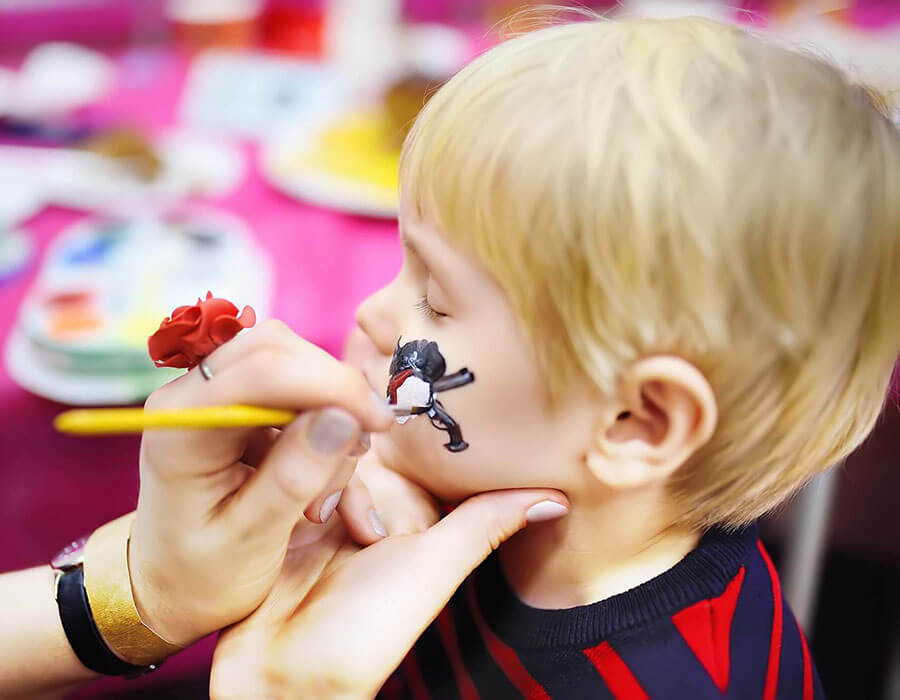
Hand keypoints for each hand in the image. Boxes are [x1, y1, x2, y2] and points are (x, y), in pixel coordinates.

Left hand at [127, 320, 395, 645]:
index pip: (262, 369)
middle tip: (366, 445)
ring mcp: (215, 399)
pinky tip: (330, 495)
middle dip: (334, 392)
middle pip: (278, 350)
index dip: (331, 384)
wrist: (167, 591)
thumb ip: (294, 477)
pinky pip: (297, 397)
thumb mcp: (250, 541)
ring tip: (325, 499)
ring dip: (331, 421)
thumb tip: (343, 418)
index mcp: (182, 426)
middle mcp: (193, 398)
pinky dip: (327, 436)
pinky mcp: (241, 412)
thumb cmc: (200, 577)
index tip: (379, 422)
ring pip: (294, 368)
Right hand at [212, 483, 568, 699]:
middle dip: (362, 486)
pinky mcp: (278, 512)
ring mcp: (319, 510)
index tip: (398, 503)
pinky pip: (289, 468)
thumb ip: (486, 523)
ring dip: (324, 483)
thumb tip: (558, 498)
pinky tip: (297, 510)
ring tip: (319, 526)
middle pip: (367, 454)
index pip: (413, 461)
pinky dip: (293, 479)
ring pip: (328, 455)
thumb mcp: (433, 568)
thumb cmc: (367, 632)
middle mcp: (366, 510)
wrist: (282, 676)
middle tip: (358, 534)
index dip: (407, 474)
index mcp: (409, 519)